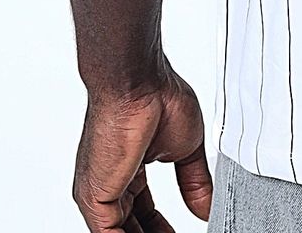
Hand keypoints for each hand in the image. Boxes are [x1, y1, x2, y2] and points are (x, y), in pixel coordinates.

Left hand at [73, 65, 212, 231]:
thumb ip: (195, 182)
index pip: (142, 210)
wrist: (139, 84)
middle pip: (129, 226)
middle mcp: (110, 183)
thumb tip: (207, 207)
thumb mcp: (186, 149)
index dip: (160, 227)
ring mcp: (100, 192)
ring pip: (118, 232)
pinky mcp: (94, 198)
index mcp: (129, 170)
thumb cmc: (158, 97)